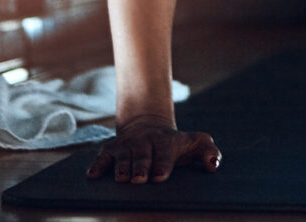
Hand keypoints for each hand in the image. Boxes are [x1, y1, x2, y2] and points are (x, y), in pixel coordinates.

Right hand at [85, 114, 220, 183]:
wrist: (148, 126)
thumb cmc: (175, 144)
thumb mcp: (196, 143)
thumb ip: (209, 152)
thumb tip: (213, 166)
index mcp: (165, 141)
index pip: (164, 152)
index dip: (162, 164)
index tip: (159, 176)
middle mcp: (144, 141)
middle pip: (142, 154)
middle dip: (140, 166)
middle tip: (139, 179)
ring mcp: (126, 145)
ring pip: (123, 156)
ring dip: (122, 168)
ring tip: (122, 180)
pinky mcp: (111, 149)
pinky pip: (102, 157)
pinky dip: (97, 166)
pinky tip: (93, 177)